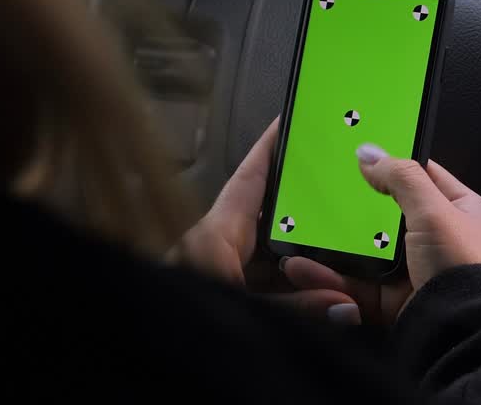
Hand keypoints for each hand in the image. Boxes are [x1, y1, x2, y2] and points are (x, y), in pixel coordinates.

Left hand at [170, 120, 356, 317]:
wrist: (136, 358)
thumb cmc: (169, 322)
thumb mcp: (238, 310)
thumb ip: (293, 309)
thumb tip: (343, 305)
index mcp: (213, 235)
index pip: (249, 178)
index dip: (272, 148)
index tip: (295, 122)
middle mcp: (216, 248)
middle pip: (268, 216)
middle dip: (305, 205)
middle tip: (341, 189)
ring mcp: (220, 275)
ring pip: (271, 255)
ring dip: (305, 253)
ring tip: (344, 245)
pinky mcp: (224, 299)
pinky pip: (266, 284)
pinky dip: (294, 285)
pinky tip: (322, 294)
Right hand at [282, 147, 480, 324]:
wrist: (467, 334)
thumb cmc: (463, 265)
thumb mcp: (435, 211)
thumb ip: (401, 178)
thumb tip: (368, 151)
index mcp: (459, 210)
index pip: (421, 176)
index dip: (391, 163)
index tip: (355, 154)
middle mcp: (437, 240)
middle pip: (385, 215)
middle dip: (351, 209)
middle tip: (315, 195)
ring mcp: (413, 272)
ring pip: (365, 251)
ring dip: (333, 245)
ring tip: (298, 235)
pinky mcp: (392, 301)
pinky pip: (355, 285)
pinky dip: (329, 278)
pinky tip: (303, 268)